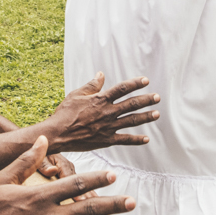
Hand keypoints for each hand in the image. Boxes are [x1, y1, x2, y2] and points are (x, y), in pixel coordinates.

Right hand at [43, 73, 160, 152]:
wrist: (58, 134)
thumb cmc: (65, 113)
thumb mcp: (76, 95)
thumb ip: (91, 85)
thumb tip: (101, 74)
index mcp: (100, 99)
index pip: (122, 88)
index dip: (135, 83)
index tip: (146, 80)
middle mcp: (107, 112)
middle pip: (131, 104)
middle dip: (146, 100)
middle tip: (157, 97)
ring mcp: (108, 127)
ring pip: (131, 121)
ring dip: (145, 117)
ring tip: (157, 114)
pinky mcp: (106, 140)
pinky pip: (124, 140)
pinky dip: (136, 140)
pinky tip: (146, 139)